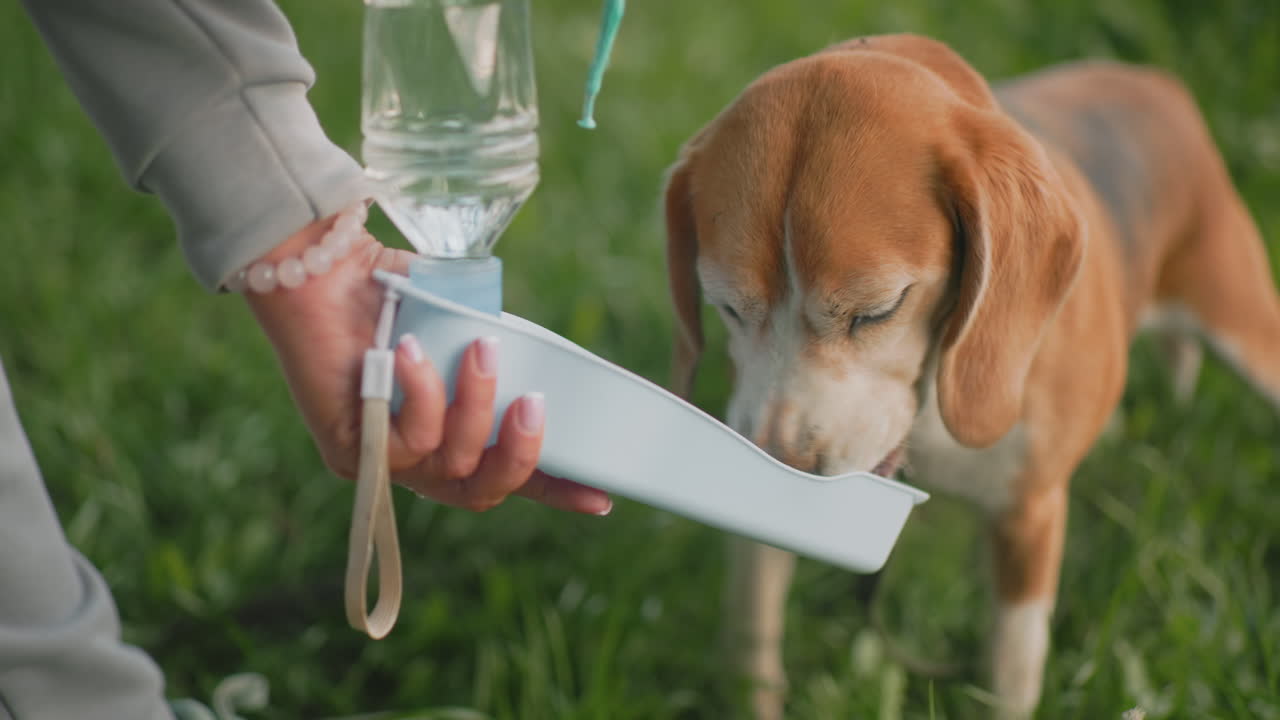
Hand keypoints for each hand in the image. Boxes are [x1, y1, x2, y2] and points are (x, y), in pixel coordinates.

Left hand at [243, 213, 611, 514]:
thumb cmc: (394, 289)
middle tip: (533, 403)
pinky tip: (410, 350)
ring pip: (452, 466)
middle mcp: (418, 460)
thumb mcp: (467, 326)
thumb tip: (550, 380)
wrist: (319, 266)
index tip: (600, 499)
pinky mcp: (353, 451)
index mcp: (448, 434)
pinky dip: (421, 393)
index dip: (555, 490)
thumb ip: (502, 359)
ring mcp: (384, 462)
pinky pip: (407, 441)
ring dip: (475, 405)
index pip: (506, 475)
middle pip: (482, 492)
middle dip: (520, 453)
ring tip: (480, 350)